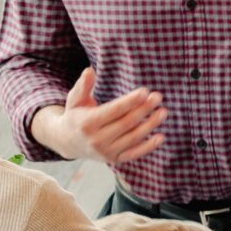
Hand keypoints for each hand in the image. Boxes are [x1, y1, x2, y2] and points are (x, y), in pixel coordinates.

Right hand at [41, 68, 168, 167]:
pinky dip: (148, 147)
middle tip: (158, 97)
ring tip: (163, 112)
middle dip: (144, 109)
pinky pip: (134, 154)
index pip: (114, 110)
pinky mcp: (114, 160)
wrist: (67, 142)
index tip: (145, 91)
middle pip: (126, 123)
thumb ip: (83, 86)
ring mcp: (106, 151)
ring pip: (133, 138)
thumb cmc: (76, 116)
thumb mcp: (75, 100)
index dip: (131, 101)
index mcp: (86, 123)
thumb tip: (90, 70)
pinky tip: (161, 137)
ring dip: (150, 125)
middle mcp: (96, 139)